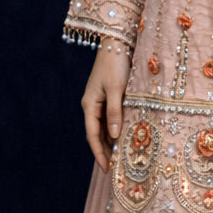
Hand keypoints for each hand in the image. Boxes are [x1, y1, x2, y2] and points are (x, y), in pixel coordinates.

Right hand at [81, 45, 131, 170]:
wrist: (116, 44)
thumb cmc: (115, 65)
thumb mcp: (116, 89)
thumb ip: (114, 112)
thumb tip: (113, 136)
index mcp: (89, 105)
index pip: (92, 135)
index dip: (99, 153)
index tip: (106, 169)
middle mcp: (91, 105)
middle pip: (96, 134)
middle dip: (104, 151)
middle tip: (114, 169)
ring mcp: (99, 101)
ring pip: (103, 127)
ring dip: (110, 141)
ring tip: (119, 158)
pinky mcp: (107, 96)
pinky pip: (109, 118)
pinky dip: (115, 129)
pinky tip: (123, 137)